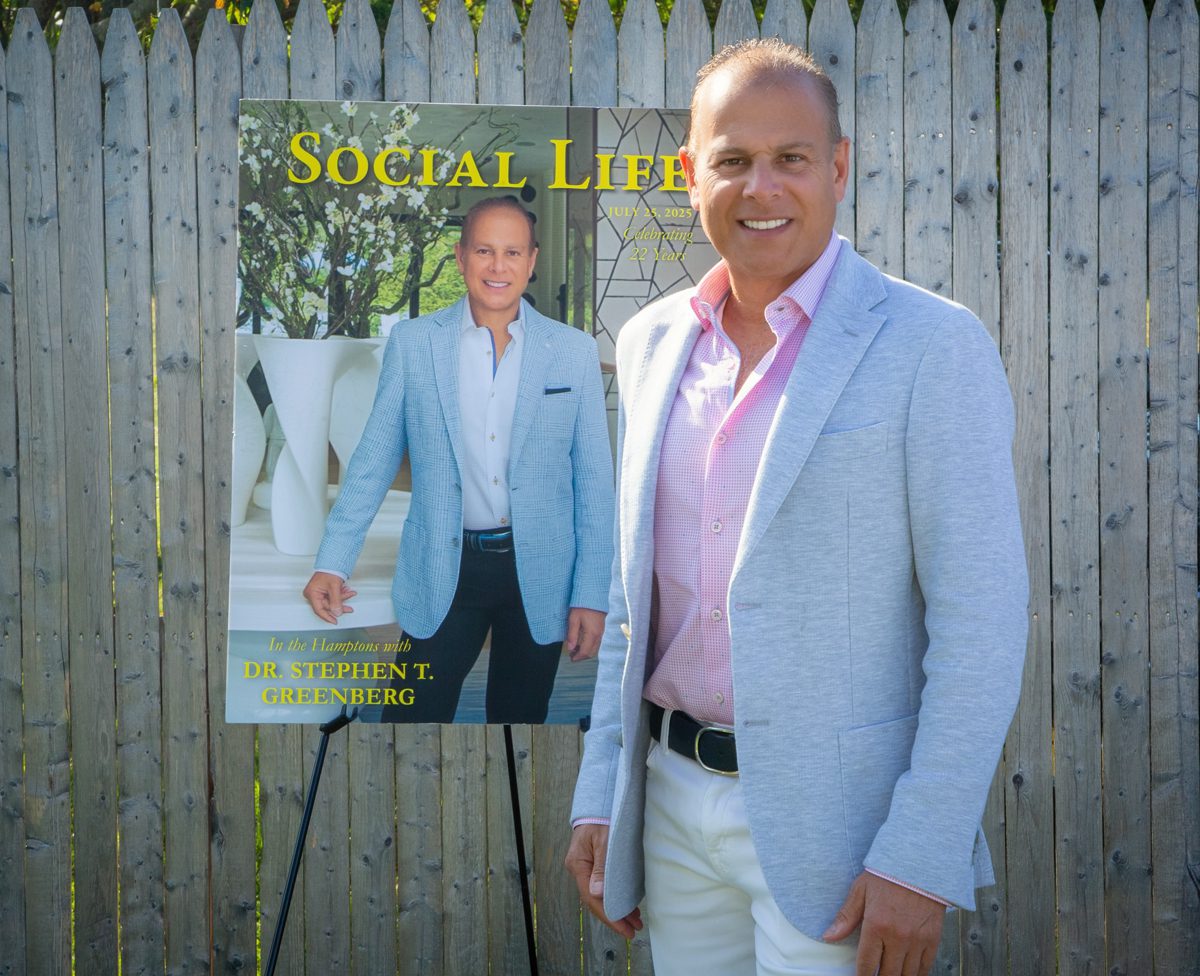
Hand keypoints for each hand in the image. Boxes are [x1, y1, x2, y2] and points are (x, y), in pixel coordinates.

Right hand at [302, 572, 356, 623]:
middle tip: (349, 608)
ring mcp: (317, 592)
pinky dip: (339, 595)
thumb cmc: (329, 570)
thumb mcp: (334, 587)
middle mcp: (312, 594)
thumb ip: (336, 601)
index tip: (335, 621)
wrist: (333, 561)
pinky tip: (346, 591)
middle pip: (327, 606)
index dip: (328, 617)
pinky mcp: (323, 591)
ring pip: (331, 601)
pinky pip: (331, 597)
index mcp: (312, 593)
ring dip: (341, 598)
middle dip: (339, 605)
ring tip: (349, 593)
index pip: (319, 610)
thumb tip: (337, 612)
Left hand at [564, 607, 604, 661]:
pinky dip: (589, 645)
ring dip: (585, 651)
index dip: (577, 657)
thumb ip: (572, 635)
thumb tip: (570, 648)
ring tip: (575, 648)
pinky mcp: (601, 628)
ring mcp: (601, 631)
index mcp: (592, 634)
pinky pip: (596, 641)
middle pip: (591, 652)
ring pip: (594, 647)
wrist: (594, 594)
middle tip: (572, 655)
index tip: (570, 658)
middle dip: (581, 656)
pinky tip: (582, 641)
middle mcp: (599, 634)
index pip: (586, 652)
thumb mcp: (574, 619)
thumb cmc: (582, 605)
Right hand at [564, 823, 642, 938]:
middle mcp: (579, 869)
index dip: (609, 916)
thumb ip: (601, 866)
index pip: (592, 898)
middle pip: (595, 901)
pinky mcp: (593, 865)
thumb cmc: (601, 817)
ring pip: (599, 895)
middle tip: (633, 930)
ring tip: (634, 921)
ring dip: (616, 909)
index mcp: (578, 865)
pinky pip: (602, 887)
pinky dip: (615, 897)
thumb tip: (597, 893)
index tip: (625, 928)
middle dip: (614, 917)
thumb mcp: (603, 839)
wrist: (598, 802)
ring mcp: (585, 868)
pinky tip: (627, 905)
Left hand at [823, 871, 944, 975]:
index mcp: (876, 925)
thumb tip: (828, 937)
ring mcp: (917, 940)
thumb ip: (846, 916)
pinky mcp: (932, 939)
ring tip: (889, 973)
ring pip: (907, 975)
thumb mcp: (861, 890)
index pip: (866, 964)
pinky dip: (916, 974)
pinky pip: (925, 967)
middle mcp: (897, 937)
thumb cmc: (887, 874)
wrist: (919, 863)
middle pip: (887, 974)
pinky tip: (907, 973)